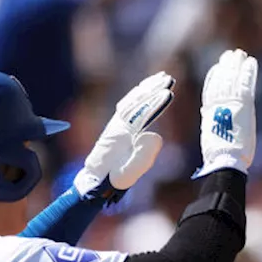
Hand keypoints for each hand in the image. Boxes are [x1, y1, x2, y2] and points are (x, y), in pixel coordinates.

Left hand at [75, 72, 175, 200]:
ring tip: (161, 77)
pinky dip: (138, 95)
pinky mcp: (115, 127)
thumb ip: (142, 157)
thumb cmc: (111, 182)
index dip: (154, 104)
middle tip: (168, 78)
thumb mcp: (127, 175)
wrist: (93, 183)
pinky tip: (145, 89)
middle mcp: (116, 126)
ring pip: (131, 102)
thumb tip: (154, 136)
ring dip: (145, 89)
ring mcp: (114, 125)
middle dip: (152, 90)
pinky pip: (128, 106)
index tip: (168, 93)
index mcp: (120, 137)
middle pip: (136, 103)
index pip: (140, 116)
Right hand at [197, 48, 257, 176]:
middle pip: (222, 79)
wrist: (226, 159)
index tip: (218, 66)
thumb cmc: (220, 155)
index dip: (215, 76)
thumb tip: (211, 115)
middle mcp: (218, 104)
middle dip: (226, 66)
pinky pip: (246, 84)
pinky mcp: (244, 105)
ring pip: (233, 78)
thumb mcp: (210, 133)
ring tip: (240, 54)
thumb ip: (212, 121)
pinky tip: (251, 62)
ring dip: (236, 65)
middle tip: (231, 54)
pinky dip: (248, 72)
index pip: (211, 88)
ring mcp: (230, 102)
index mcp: (208, 111)